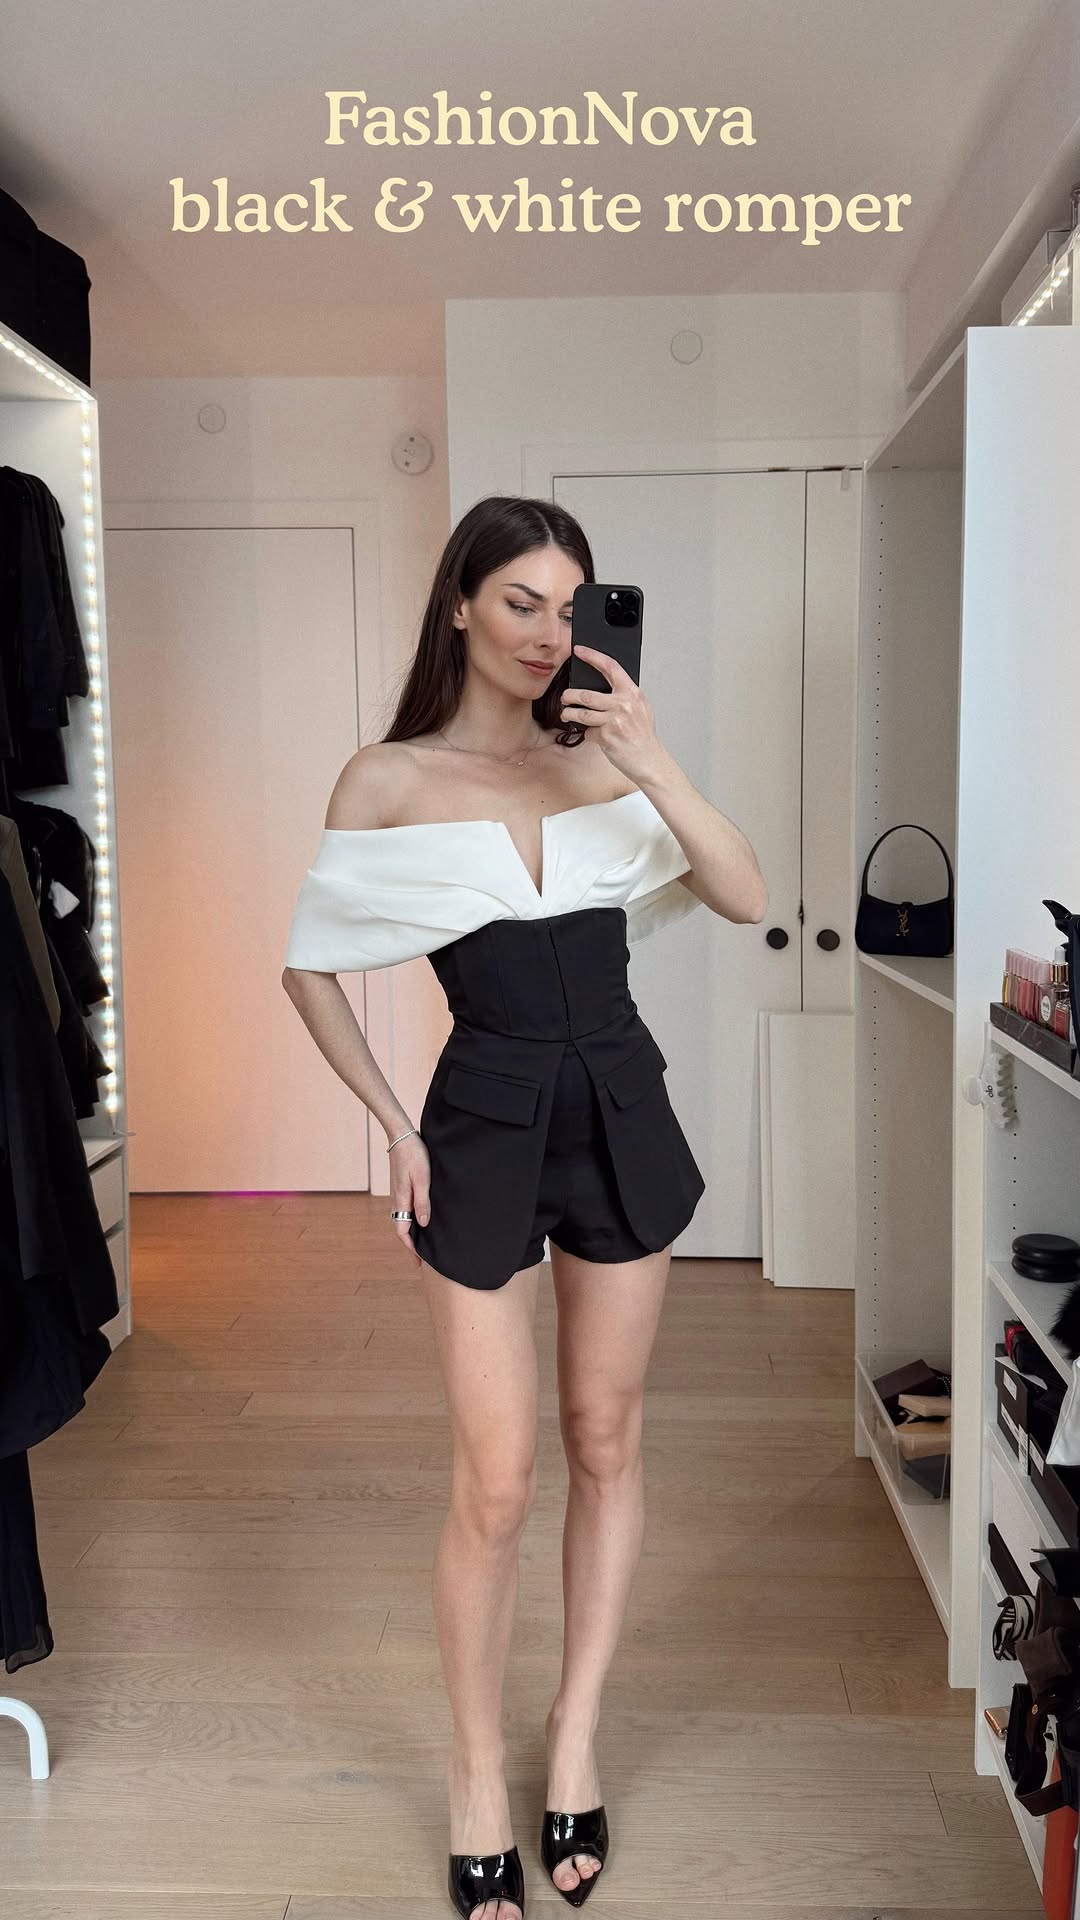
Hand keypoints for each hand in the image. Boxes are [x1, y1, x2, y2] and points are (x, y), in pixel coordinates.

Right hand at [388, 1133, 430, 1269]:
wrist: (402, 1137)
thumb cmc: (414, 1155)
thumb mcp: (422, 1179)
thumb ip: (423, 1201)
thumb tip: (424, 1224)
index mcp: (401, 1201)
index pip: (403, 1232)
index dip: (411, 1248)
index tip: (420, 1261)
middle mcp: (397, 1200)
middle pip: (402, 1228)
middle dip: (411, 1244)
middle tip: (423, 1258)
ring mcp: (398, 1194)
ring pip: (403, 1219)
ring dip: (411, 1232)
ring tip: (423, 1242)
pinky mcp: (401, 1187)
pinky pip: (405, 1210)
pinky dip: (412, 1220)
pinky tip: (421, 1220)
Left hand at [560, 646, 666, 781]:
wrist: (649, 760)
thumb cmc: (643, 736)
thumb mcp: (640, 709)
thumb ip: (624, 696)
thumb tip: (604, 687)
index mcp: (632, 693)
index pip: (610, 667)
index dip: (593, 656)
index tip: (580, 650)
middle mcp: (623, 704)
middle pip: (586, 694)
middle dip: (570, 695)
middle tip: (565, 697)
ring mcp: (614, 720)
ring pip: (581, 713)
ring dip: (569, 713)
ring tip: (566, 714)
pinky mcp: (605, 736)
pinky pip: (588, 731)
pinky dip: (588, 734)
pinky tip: (594, 736)